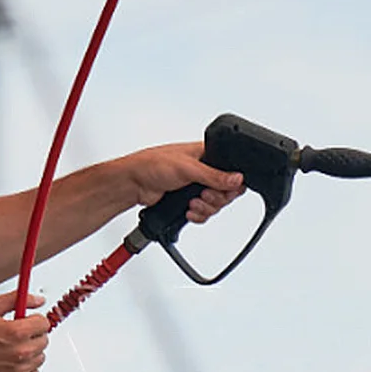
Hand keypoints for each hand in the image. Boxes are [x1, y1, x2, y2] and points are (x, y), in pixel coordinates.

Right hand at [0, 292, 49, 371]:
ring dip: (29, 352)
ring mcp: (19, 371)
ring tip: (7, 348)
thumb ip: (15, 300)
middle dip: (31, 335)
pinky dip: (25, 368)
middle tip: (13, 334)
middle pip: (43, 340)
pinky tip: (8, 361)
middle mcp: (21, 353)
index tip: (25, 321)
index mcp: (16, 333)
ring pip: (39, 357)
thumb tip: (36, 299)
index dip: (33, 320)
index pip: (44, 324)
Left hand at [125, 143, 244, 224]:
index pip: (231, 171)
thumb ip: (214, 175)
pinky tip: (187, 211)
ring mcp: (196, 186)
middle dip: (215, 199)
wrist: (133, 184)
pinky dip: (198, 215)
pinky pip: (204, 213)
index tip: (224, 190)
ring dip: (205, 208)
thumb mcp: (188, 168)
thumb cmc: (152, 165)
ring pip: (215, 205)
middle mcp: (203, 171)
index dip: (231, 184)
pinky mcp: (189, 201)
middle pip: (226, 192)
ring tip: (191, 203)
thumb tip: (237, 178)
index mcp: (206, 155)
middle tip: (203, 195)